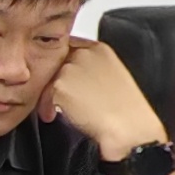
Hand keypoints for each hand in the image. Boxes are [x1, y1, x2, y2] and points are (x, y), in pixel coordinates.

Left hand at [41, 40, 163, 155]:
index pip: (71, 48)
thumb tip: (74, 75)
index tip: (66, 81)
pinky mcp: (60, 84)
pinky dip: (46, 106)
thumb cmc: (124, 109)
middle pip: (57, 63)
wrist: (128, 127)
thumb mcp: (112, 77)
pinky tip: (54, 116)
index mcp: (101, 50)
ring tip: (55, 111)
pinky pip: (45, 93)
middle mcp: (84, 54)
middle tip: (57, 99)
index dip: (65, 67)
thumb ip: (91, 68)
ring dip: (49, 95)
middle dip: (56, 81)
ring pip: (50, 78)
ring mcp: (71, 67)